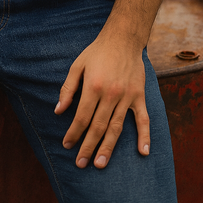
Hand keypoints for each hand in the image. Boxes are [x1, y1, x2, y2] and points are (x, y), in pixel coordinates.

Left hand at [55, 34, 149, 168]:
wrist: (122, 38)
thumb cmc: (97, 52)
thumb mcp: (77, 65)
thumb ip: (68, 89)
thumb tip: (58, 111)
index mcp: (93, 86)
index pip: (82, 117)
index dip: (74, 133)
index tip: (67, 145)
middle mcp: (110, 94)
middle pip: (98, 127)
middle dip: (88, 147)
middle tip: (80, 164)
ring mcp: (126, 96)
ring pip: (116, 127)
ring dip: (108, 147)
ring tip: (100, 164)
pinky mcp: (138, 95)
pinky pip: (143, 119)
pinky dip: (144, 136)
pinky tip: (143, 152)